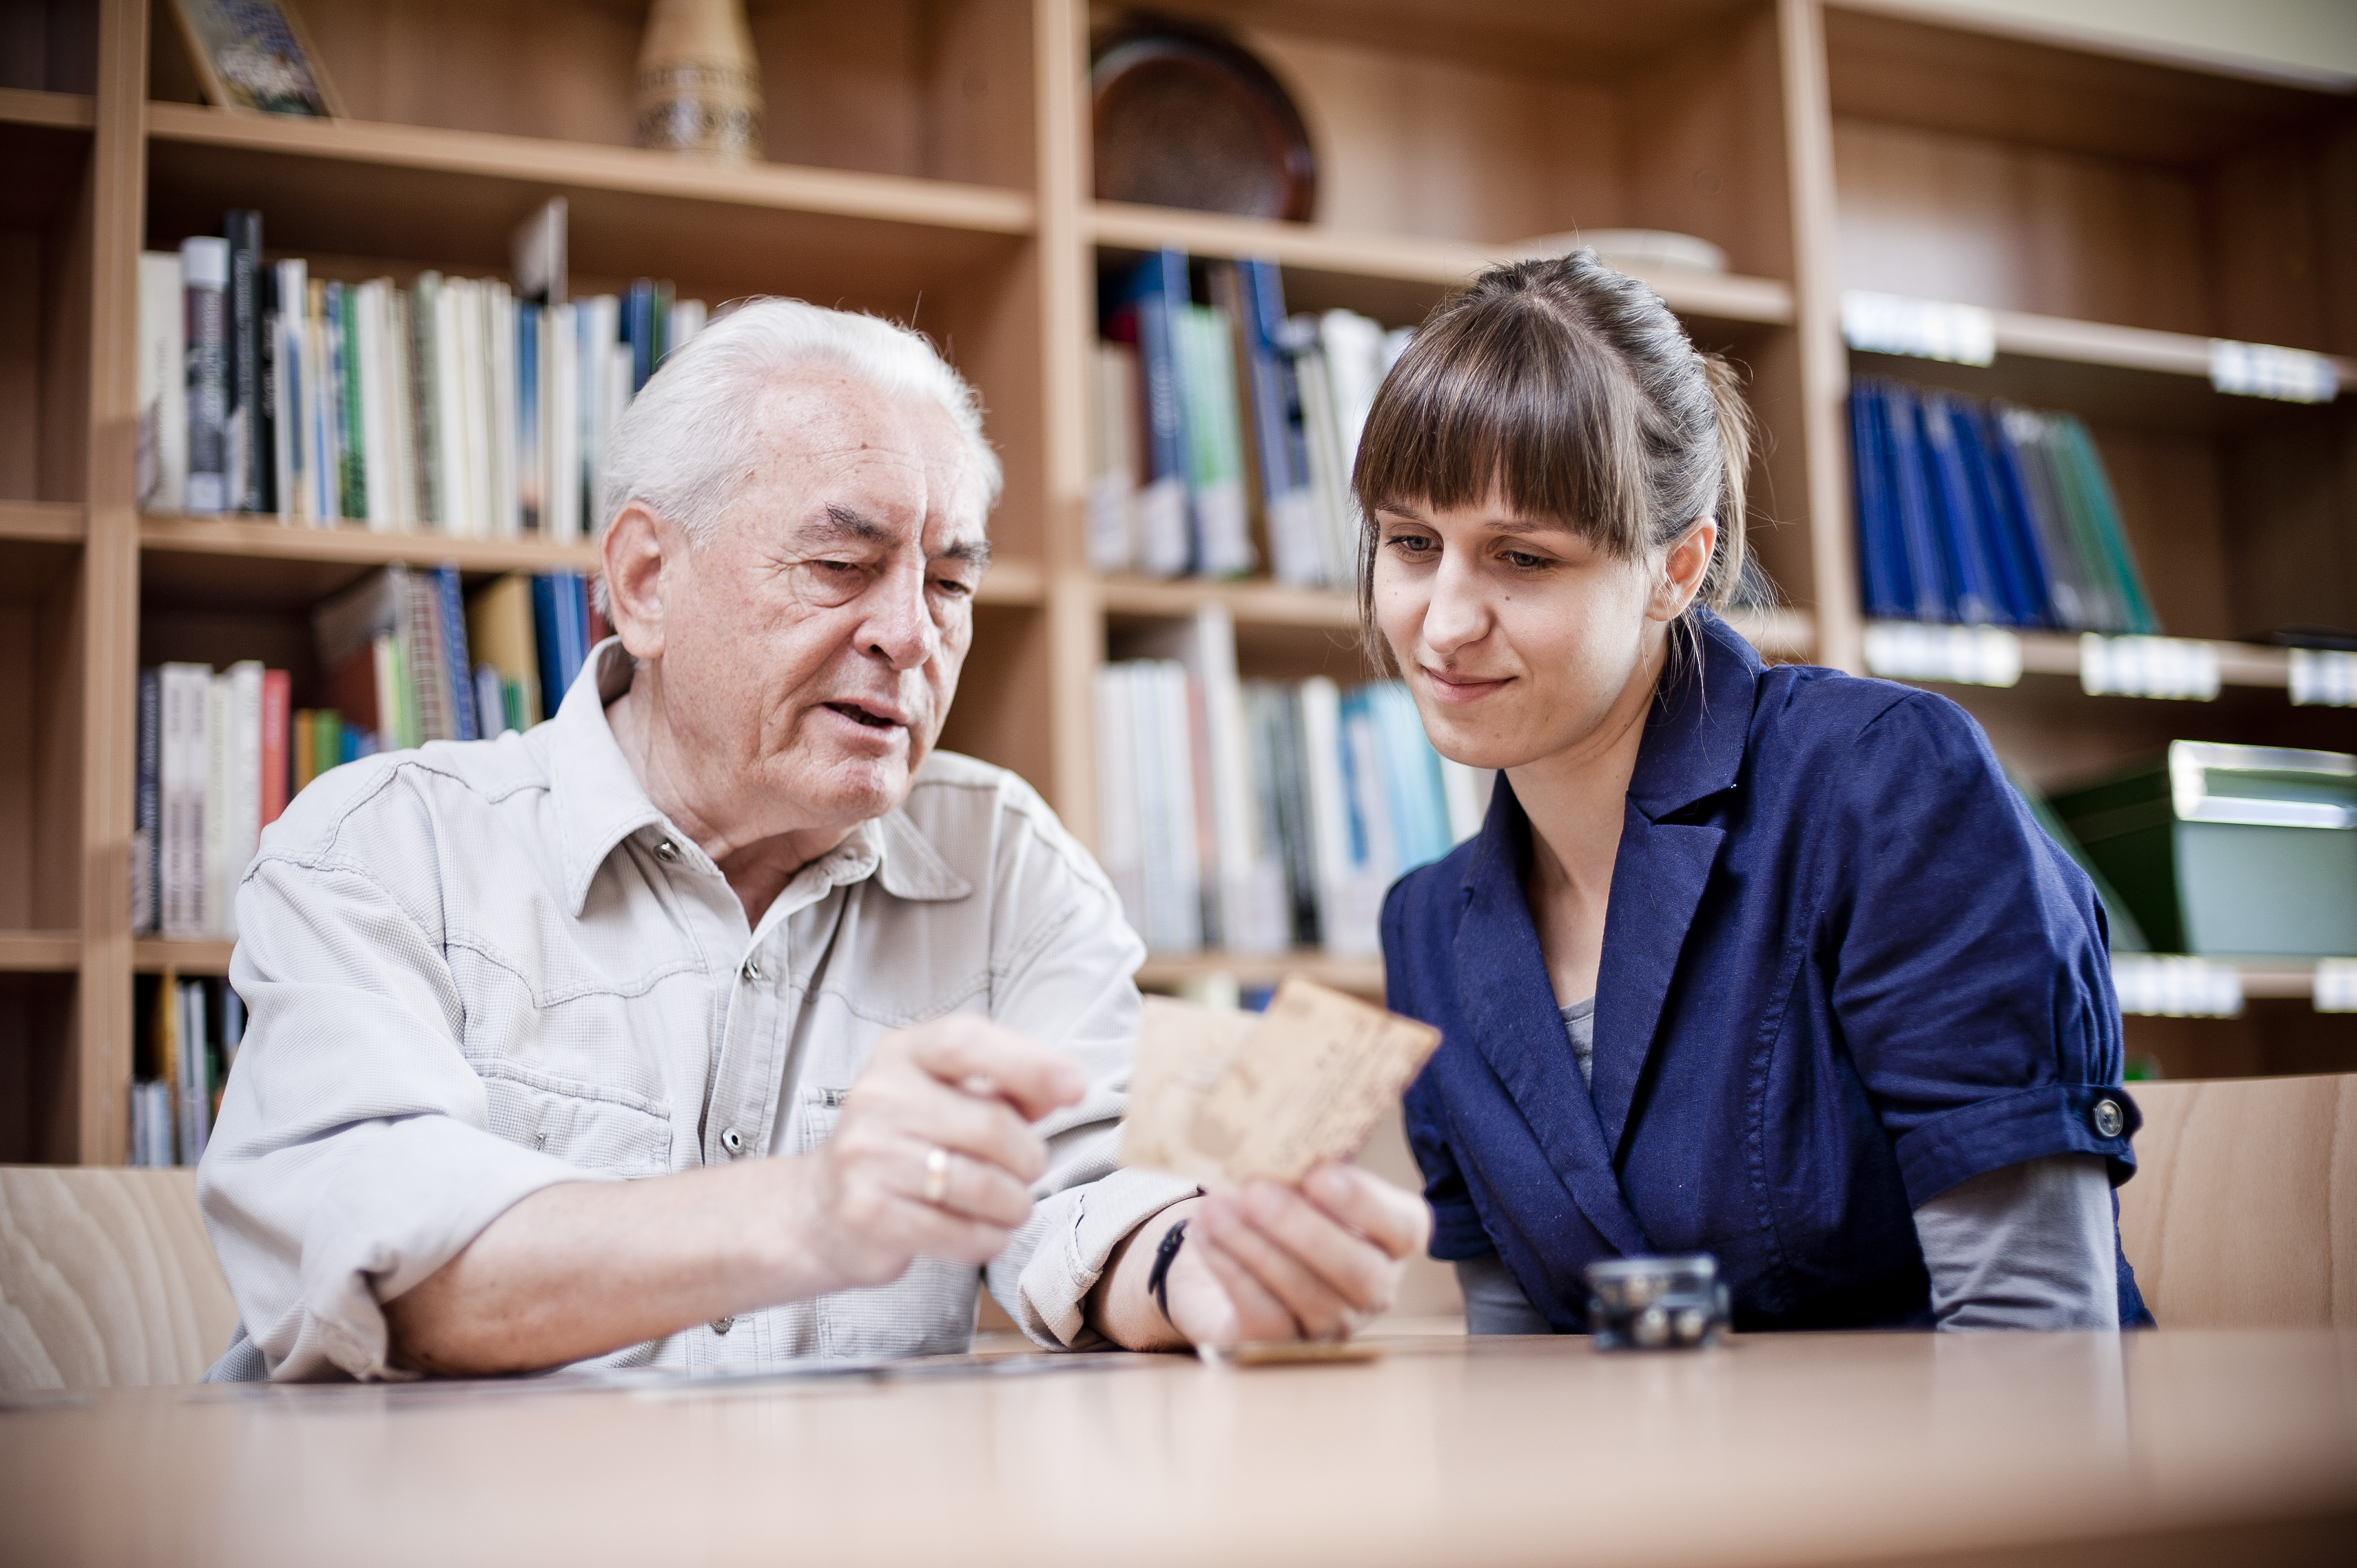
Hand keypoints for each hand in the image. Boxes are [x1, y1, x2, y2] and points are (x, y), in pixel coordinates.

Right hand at [788, 1014, 1084, 1294]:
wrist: (821, 1208)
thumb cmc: (908, 1143)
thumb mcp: (950, 1097)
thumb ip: (1009, 1087)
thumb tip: (1067, 1086)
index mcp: (901, 1054)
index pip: (966, 1041)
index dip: (1029, 1062)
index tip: (1076, 1088)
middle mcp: (877, 1097)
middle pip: (991, 1125)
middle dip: (1030, 1157)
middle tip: (1028, 1169)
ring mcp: (866, 1157)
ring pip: (983, 1185)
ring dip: (1016, 1204)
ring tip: (1010, 1204)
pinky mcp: (867, 1214)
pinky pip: (960, 1232)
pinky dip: (989, 1238)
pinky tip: (983, 1232)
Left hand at [1162, 1166, 1431, 1348]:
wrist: (1232, 1255)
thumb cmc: (1281, 1205)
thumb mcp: (1299, 1178)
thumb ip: (1305, 1161)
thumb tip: (1274, 1125)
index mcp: (1391, 1239)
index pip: (1404, 1227)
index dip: (1365, 1204)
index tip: (1319, 1175)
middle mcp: (1373, 1289)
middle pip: (1360, 1272)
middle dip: (1304, 1231)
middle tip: (1256, 1192)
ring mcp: (1331, 1325)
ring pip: (1308, 1297)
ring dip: (1256, 1248)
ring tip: (1215, 1208)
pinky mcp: (1280, 1347)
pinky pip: (1264, 1318)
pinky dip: (1233, 1273)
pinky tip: (1205, 1237)